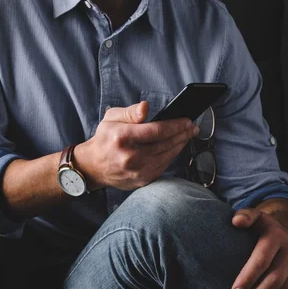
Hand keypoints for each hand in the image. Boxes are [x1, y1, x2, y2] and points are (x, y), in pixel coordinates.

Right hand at [74, 101, 198, 190]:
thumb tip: (145, 107)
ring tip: (188, 135)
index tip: (187, 120)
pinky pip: (163, 166)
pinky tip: (177, 147)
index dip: (176, 125)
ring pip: (168, 156)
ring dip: (181, 144)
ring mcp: (137, 171)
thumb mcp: (112, 118)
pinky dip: (172, 155)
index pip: (157, 131)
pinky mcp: (142, 181)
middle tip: (193, 127)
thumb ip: (131, 112)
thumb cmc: (105, 139)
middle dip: (183, 134)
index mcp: (122, 137)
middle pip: (165, 144)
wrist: (94, 166)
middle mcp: (131, 156)